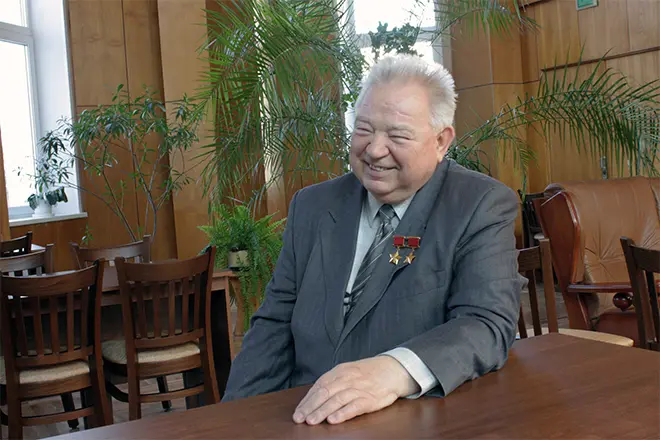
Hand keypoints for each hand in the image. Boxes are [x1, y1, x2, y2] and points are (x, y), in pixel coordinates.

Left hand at [292, 356, 418, 424]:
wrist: (392, 369)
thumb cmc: (367, 373)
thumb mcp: (348, 371)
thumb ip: (332, 382)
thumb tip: (313, 397)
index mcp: (339, 371)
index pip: (319, 386)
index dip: (307, 400)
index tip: (298, 412)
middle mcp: (347, 379)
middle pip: (325, 393)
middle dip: (310, 407)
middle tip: (299, 418)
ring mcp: (358, 388)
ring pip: (337, 400)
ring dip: (322, 411)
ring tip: (312, 421)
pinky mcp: (370, 399)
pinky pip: (354, 406)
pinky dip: (343, 413)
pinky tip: (333, 420)